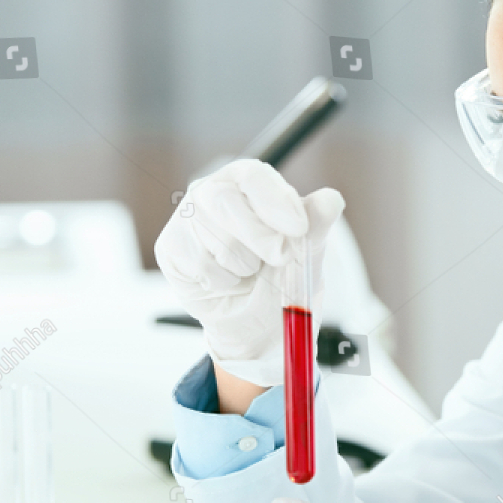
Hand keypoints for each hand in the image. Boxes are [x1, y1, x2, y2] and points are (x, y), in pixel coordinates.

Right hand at [154, 159, 344, 387]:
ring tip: (248, 272)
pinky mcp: (171, 247)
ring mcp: (187, 218)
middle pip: (225, 202)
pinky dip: (221, 282)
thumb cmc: (281, 280)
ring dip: (243, 266)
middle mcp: (212, 191)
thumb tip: (332, 200)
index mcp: (247, 182)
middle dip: (259, 236)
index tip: (299, 229)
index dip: (276, 202)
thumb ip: (316, 227)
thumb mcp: (307, 255)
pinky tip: (225, 282)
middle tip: (281, 258)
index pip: (254, 176)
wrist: (256, 325)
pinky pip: (199, 264)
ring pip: (214, 238)